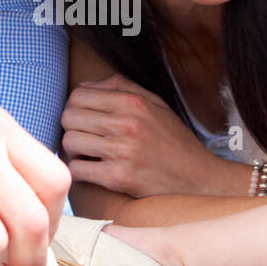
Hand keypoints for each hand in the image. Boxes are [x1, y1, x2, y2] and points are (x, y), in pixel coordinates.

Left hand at [61, 74, 228, 196]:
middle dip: (72, 127)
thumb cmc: (174, 141)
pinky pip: (78, 169)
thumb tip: (84, 85)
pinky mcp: (119, 178)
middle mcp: (127, 124)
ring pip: (70, 142)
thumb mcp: (156, 104)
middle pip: (69, 117)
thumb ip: (120, 88)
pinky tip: (93, 171)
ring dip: (74, 150)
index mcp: (134, 103)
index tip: (83, 118)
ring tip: (89, 154)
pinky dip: (80, 171)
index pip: (79, 95)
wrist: (198, 180)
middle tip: (84, 137)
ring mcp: (122, 151)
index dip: (74, 106)